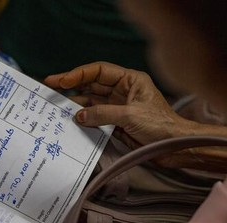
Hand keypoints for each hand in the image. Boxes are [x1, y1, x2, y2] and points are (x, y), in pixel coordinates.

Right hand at [44, 62, 194, 147]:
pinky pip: (95, 119)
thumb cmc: (162, 126)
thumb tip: (79, 115)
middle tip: (50, 90)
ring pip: (91, 103)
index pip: (99, 71)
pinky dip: (84, 120)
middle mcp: (122, 91)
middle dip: (71, 87)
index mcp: (130, 80)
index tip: (60, 80)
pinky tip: (71, 121)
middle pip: (92, 86)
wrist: (176, 147)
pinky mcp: (116, 124)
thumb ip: (103, 114)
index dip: (78, 74)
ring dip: (75, 105)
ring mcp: (118, 108)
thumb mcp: (130, 116)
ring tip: (56, 107)